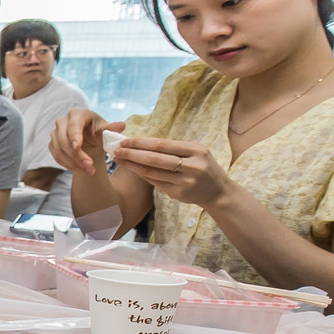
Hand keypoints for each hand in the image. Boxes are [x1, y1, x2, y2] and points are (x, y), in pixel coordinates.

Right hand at [52, 109, 125, 174]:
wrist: (89, 137)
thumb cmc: (98, 130)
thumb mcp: (105, 129)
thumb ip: (111, 128)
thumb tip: (122, 126)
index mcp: (76, 114)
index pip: (73, 125)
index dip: (74, 136)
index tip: (77, 147)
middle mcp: (62, 121)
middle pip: (64, 140)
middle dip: (76, 155)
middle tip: (90, 166)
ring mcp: (55, 133)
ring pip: (60, 150)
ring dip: (74, 163)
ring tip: (89, 171)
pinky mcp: (53, 144)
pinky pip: (57, 157)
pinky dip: (69, 165)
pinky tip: (81, 170)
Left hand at [111, 135, 233, 206]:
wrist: (218, 191)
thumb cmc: (202, 167)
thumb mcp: (196, 152)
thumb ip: (173, 148)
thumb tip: (141, 142)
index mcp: (196, 150)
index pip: (163, 145)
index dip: (141, 143)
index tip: (125, 140)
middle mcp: (192, 166)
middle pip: (155, 159)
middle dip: (133, 154)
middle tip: (116, 150)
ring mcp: (185, 181)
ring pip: (153, 172)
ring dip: (133, 165)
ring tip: (119, 159)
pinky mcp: (179, 193)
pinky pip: (155, 182)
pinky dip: (141, 175)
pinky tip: (131, 169)